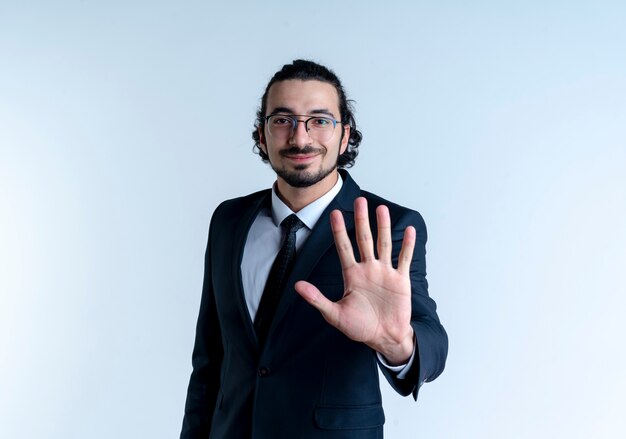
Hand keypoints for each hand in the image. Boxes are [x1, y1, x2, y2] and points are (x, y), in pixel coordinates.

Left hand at [294, 197, 415, 364]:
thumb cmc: (360, 328)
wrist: (384, 338)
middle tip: (360, 200)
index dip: (338, 231)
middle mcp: (368, 269)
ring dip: (383, 227)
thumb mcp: (334, 314)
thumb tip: (297, 286)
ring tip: (380, 209)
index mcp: (352, 275)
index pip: (344, 247)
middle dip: (361, 220)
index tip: (333, 213)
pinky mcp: (400, 280)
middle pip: (364, 239)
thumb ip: (317, 299)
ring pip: (383, 244)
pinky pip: (404, 259)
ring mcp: (385, 273)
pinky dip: (407, 246)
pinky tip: (408, 231)